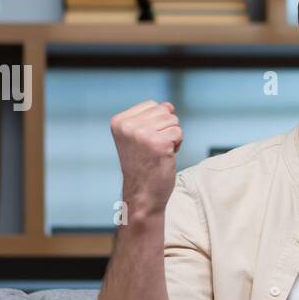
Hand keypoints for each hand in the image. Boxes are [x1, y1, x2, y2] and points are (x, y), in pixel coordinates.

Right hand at [111, 100, 182, 220]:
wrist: (142, 194)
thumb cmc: (143, 166)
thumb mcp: (138, 136)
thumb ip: (150, 117)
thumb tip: (169, 106)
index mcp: (119, 122)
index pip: (152, 105)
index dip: (157, 122)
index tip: (146, 142)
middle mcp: (128, 126)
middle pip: (164, 111)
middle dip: (166, 129)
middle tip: (154, 148)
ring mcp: (142, 134)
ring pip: (173, 121)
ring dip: (172, 137)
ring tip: (159, 152)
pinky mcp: (159, 143)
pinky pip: (179, 133)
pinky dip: (177, 145)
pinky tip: (165, 156)